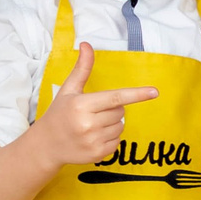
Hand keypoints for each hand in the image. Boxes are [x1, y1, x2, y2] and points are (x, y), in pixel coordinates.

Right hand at [32, 43, 159, 166]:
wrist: (45, 146)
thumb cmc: (59, 114)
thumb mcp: (68, 91)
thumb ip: (82, 69)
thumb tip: (87, 45)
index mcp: (81, 105)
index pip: (115, 98)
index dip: (136, 94)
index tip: (154, 92)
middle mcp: (87, 124)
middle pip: (120, 112)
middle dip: (112, 110)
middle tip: (92, 113)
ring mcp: (93, 141)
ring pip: (121, 127)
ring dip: (112, 125)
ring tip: (91, 126)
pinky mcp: (97, 154)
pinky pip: (118, 142)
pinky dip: (110, 139)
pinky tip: (93, 138)